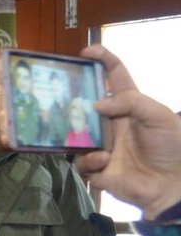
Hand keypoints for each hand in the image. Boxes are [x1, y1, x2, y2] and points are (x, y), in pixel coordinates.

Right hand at [75, 45, 180, 218]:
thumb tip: (96, 103)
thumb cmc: (171, 147)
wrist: (173, 184)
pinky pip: (80, 161)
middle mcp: (111, 122)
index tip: (86, 52)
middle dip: (73, 97)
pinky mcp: (95, 168)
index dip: (102, 60)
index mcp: (128, 106)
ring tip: (82, 132)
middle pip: (85, 103)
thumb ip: (131, 102)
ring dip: (76, 131)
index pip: (114, 77)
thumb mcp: (159, 116)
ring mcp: (101, 144)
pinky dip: (90, 160)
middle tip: (65, 95)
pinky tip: (104, 160)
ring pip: (74, 132)